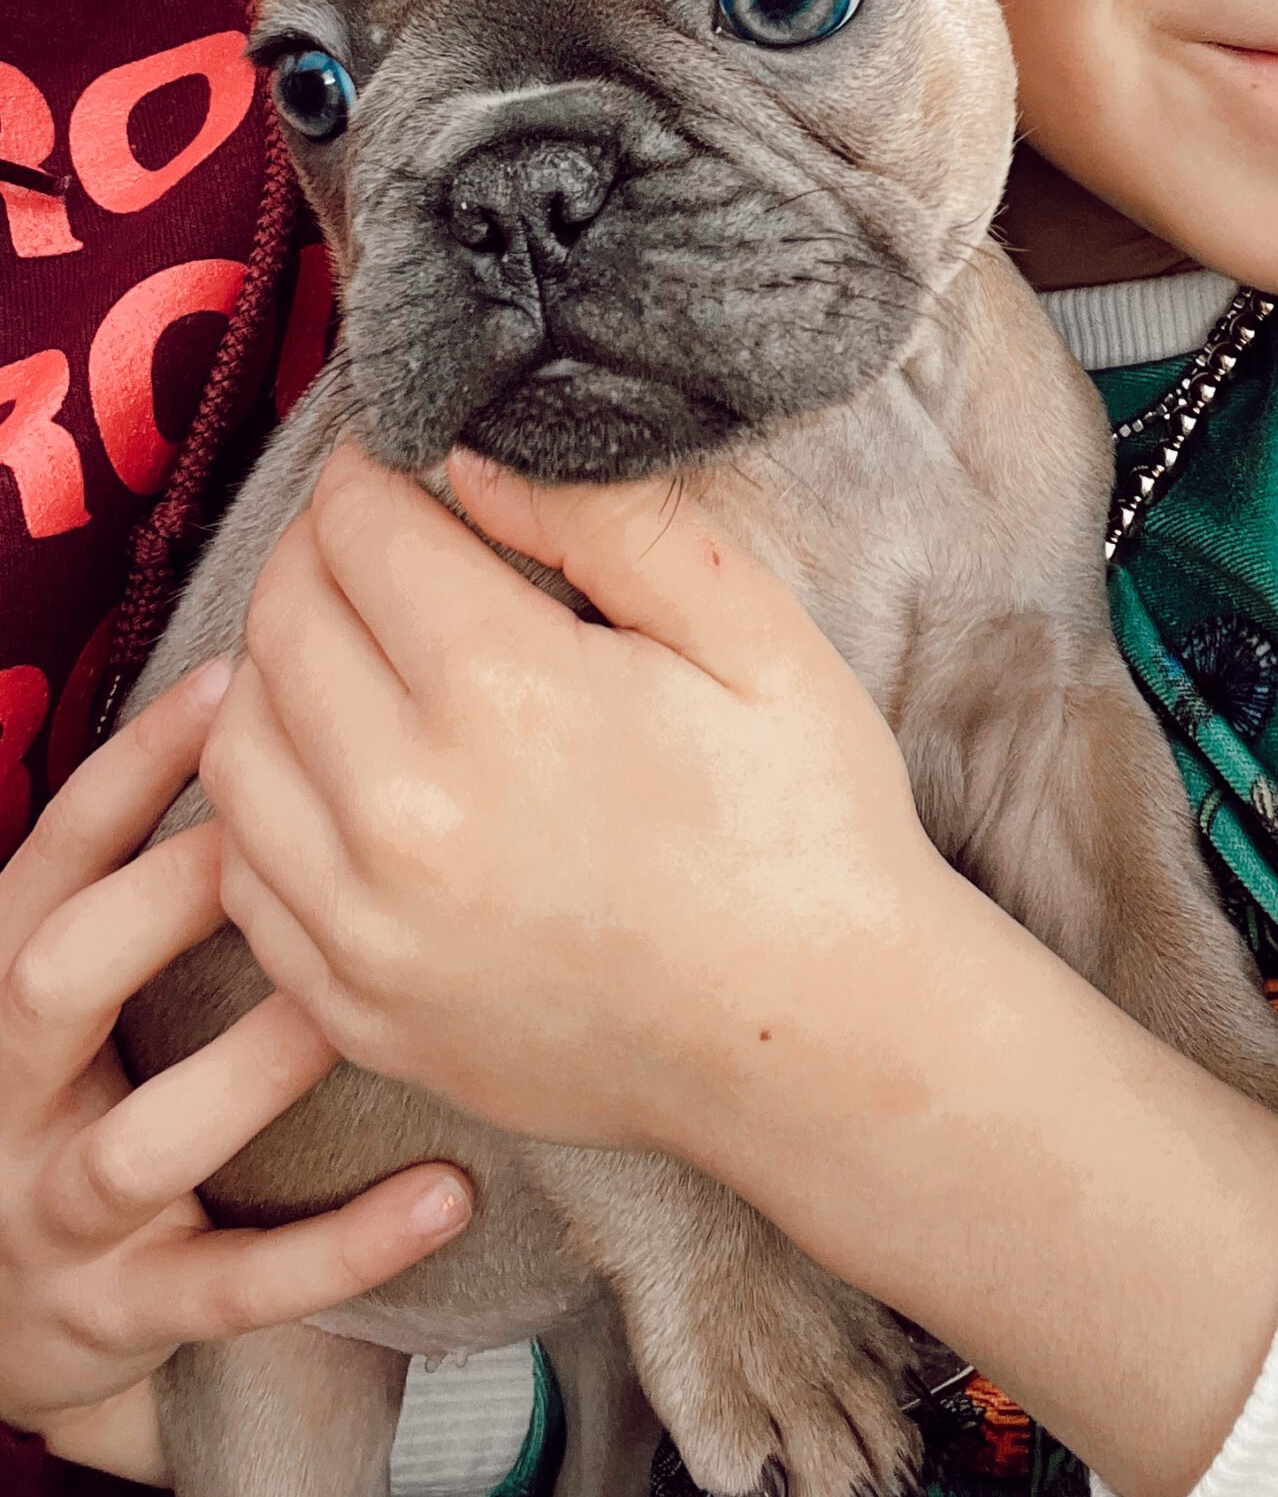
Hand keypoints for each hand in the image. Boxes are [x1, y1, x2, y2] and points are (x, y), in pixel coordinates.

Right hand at [0, 660, 473, 1479]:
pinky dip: (344, 1246)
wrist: (0, 1319)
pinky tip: (448, 1190)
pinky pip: (236, 1285)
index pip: (53, 858)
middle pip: (53, 978)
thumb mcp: (80, 980)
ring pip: (142, 1143)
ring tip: (358, 1010)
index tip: (235, 678)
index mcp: (3, 986)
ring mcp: (55, 1215)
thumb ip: (154, 873)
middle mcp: (8, 1095)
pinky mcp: (121, 1317)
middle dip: (162, 902)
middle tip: (289, 836)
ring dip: (252, 1066)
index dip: (130, 770)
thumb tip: (293, 700)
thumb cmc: (82, 1089)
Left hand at [202, 442, 956, 1164]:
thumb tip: (467, 456)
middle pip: (281, 619)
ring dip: (279, 666)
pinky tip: (349, 770)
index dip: (377, 464)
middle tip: (385, 531)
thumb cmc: (805, 821)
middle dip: (320, 545)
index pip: (359, 526)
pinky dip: (272, 799)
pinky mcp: (359, 1008)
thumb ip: (610, 519)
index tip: (408, 455)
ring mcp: (369, 928)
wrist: (821, 1041)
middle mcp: (405, 814)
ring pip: (236, 743)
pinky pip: (245, 874)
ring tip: (362, 642)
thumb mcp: (752, 632)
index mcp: (505, 697)